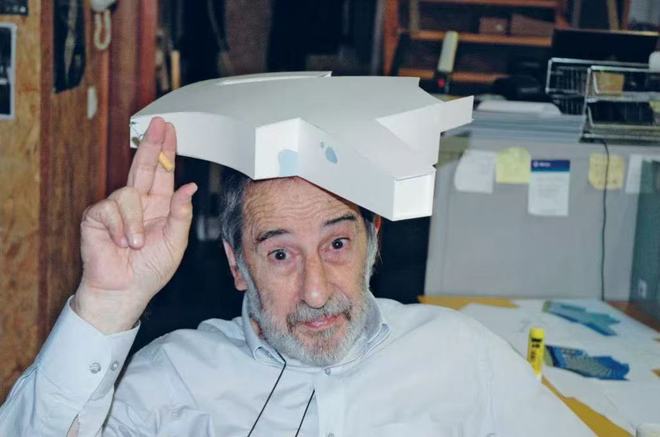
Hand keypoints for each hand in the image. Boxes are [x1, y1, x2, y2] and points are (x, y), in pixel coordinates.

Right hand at [73, 117, 196, 332]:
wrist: (125, 291)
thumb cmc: (151, 270)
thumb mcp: (175, 242)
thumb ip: (181, 214)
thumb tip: (189, 186)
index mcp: (159, 206)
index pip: (163, 173)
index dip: (166, 151)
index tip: (169, 129)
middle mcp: (138, 202)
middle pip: (144, 166)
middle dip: (151, 144)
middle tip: (159, 124)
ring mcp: (116, 208)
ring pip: (127, 194)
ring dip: (134, 224)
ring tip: (135, 245)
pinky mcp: (97, 217)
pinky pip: (110, 210)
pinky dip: (121, 229)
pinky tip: (121, 244)